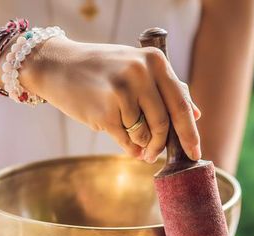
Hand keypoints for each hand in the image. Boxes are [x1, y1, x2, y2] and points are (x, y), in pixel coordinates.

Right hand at [13, 37, 201, 161]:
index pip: (181, 104)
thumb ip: (166, 88)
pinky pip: (125, 141)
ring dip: (140, 144)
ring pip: (144, 134)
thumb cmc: (99, 69)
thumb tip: (197, 114)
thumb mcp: (135, 66)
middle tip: (154, 156)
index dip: (190, 132)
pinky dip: (126, 146)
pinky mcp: (105, 112)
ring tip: (127, 135)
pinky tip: (117, 135)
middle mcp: (141, 73)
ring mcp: (122, 93)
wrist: (56, 66)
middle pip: (164, 123)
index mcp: (155, 61)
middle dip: (161, 145)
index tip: (195, 152)